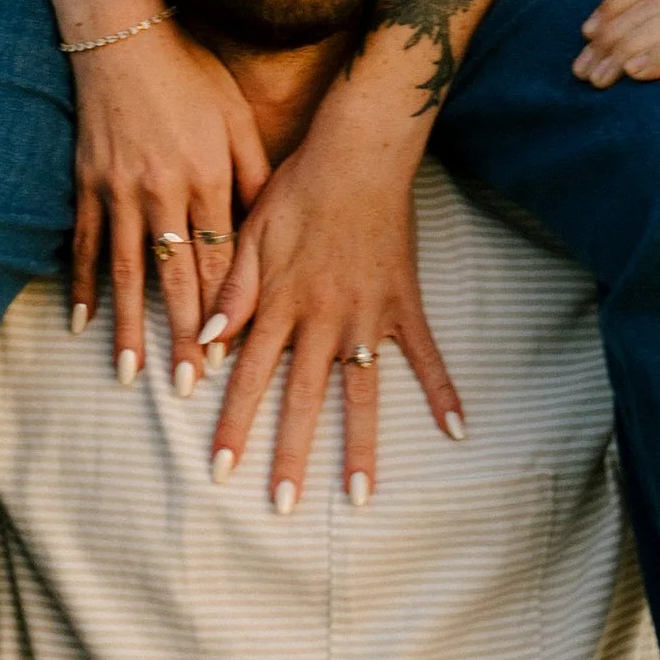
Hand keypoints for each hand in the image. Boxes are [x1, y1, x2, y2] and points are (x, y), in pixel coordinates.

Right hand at [68, 22, 272, 389]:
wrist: (122, 36)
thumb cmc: (191, 76)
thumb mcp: (237, 119)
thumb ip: (254, 175)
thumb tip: (273, 228)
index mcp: (205, 178)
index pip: (218, 258)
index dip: (223, 309)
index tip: (229, 355)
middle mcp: (161, 191)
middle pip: (175, 276)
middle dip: (181, 336)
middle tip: (186, 387)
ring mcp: (118, 190)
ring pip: (127, 271)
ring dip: (128, 326)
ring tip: (128, 372)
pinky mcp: (87, 183)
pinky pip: (85, 244)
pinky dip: (82, 285)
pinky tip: (81, 323)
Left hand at [200, 93, 463, 508]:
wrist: (359, 152)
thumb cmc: (298, 188)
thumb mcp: (250, 232)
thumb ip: (231, 290)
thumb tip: (203, 341)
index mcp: (279, 303)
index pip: (247, 376)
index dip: (233, 424)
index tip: (221, 469)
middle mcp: (323, 318)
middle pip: (303, 399)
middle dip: (291, 456)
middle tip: (283, 507)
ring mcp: (368, 315)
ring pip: (362, 392)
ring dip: (361, 446)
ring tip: (362, 496)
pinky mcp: (403, 304)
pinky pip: (425, 355)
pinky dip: (442, 391)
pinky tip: (456, 431)